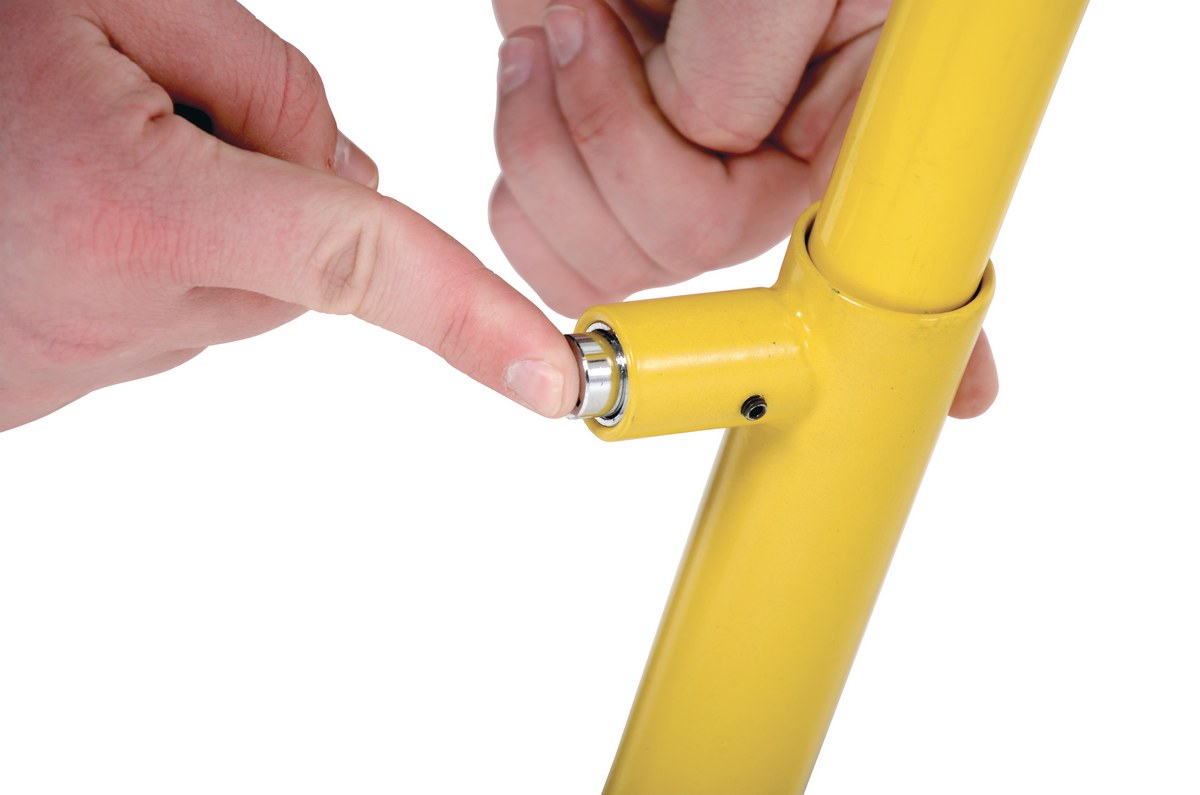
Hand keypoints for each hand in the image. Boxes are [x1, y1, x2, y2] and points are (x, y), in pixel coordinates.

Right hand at [0, 0, 577, 431]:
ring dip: (211, 214)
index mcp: (138, 209)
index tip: (553, 379)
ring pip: (245, 287)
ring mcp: (86, 361)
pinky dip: (158, 254)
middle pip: (308, 254)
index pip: (362, 261)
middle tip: (145, 103)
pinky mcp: (60, 384)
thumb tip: (347, 172)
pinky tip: (66, 202)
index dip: (473, 317)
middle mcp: (124, 308)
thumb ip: (265, 78)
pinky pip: (175, 316)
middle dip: (277, 179)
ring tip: (82, 147)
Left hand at [490, 0, 997, 417]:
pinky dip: (517, 159)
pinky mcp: (594, 161)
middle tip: (588, 25)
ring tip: (563, 26)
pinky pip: (535, 233)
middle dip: (603, 148)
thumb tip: (706, 145)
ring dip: (545, 144)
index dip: (830, 323)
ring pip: (596, 262)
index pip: (849, 262)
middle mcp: (762, 162)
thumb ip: (745, 65)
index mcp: (841, 124)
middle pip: (680, 256)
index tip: (918, 375)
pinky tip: (537, 68)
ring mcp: (676, 167)